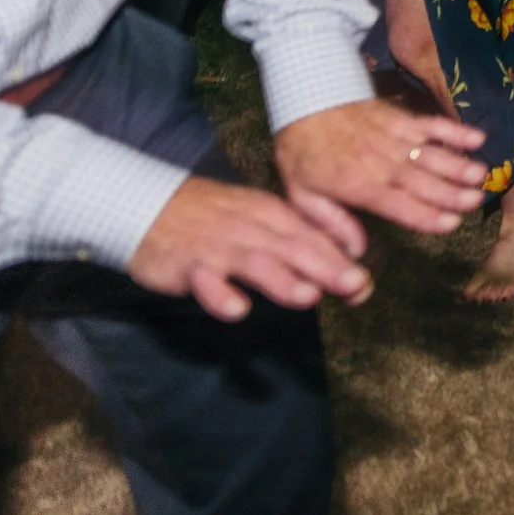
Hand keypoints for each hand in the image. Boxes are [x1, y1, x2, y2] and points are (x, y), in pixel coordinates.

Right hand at [128, 175, 372, 321]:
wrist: (149, 205)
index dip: (340, 260)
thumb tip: (342, 270)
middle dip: (326, 268)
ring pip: (255, 263)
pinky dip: (221, 296)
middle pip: (293, 247)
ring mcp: (218, 246)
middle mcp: (250, 228)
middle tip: (356, 287)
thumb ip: (296, 244)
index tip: (365, 283)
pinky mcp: (188, 265)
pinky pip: (205, 282)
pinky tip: (237, 309)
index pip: (312, 236)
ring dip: (282, 280)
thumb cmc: (214, 218)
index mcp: (271, 215)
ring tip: (308, 296)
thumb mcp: (257, 220)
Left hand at [273, 100, 488, 255]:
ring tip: (481, 175)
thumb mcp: (303, 195)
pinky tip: (477, 138)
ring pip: (431, 154)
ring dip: (458, 164)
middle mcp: (382, 162)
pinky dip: (454, 130)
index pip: (397, 204)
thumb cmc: (303, 153)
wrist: (306, 100)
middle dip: (451, 192)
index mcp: (357, 185)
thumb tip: (357, 252)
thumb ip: (332, 223)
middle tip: (476, 200)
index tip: (450, 224)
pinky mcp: (402, 119)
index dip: (425, 215)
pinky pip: (431, 125)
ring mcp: (394, 138)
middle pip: (421, 180)